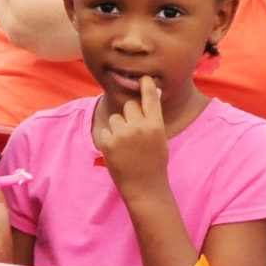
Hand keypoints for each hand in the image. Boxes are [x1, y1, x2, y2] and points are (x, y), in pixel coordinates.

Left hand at [93, 77, 171, 194]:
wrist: (145, 188)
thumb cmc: (155, 162)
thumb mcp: (160, 138)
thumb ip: (154, 116)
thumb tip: (155, 91)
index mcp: (156, 125)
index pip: (150, 98)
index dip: (146, 86)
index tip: (143, 78)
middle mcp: (139, 127)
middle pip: (129, 106)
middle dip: (130, 115)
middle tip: (134, 133)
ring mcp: (122, 135)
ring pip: (115, 118)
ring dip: (118, 127)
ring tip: (126, 146)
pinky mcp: (108, 143)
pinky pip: (105, 130)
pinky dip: (109, 139)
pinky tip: (117, 152)